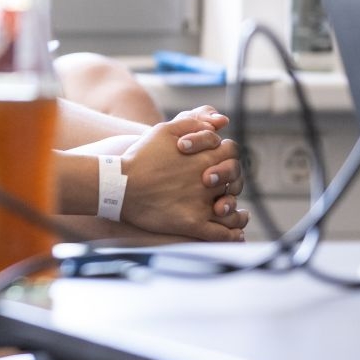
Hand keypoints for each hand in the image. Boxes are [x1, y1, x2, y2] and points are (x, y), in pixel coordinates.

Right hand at [114, 116, 246, 241]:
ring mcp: (202, 203)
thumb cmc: (141, 157)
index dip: (227, 155)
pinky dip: (232, 235)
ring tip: (239, 215)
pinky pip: (221, 234)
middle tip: (224, 187)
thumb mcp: (164, 130)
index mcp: (204, 157)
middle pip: (235, 179)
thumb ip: (193, 124)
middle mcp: (208, 180)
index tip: (219, 161)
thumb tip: (218, 125)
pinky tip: (236, 235)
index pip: (232, 153)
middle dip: (232, 181)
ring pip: (232, 208)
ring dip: (237, 211)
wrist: (119, 185)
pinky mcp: (193, 224)